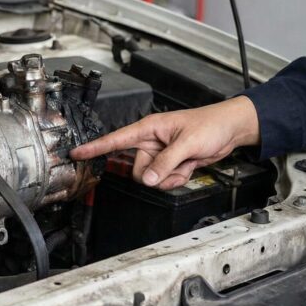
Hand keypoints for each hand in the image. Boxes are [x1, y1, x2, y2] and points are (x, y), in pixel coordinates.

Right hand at [70, 97, 259, 190]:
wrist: (228, 131)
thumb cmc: (209, 125)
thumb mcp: (186, 143)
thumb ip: (165, 162)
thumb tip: (147, 178)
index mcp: (149, 128)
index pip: (116, 139)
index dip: (95, 147)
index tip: (76, 153)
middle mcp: (151, 142)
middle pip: (136, 169)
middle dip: (155, 172)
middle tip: (176, 162)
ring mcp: (160, 154)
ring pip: (150, 177)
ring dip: (169, 177)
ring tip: (185, 162)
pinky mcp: (170, 163)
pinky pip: (164, 180)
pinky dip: (177, 178)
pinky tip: (188, 166)